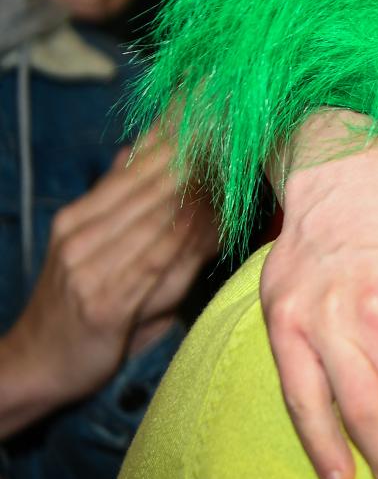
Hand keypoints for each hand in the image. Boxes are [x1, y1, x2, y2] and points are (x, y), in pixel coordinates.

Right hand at [0, 139, 215, 438]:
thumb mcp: (90, 248)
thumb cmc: (78, 304)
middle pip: (150, 188)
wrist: (37, 363)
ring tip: (239, 166)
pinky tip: (222, 221)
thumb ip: (115, 202)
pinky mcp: (108, 303)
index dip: (175, 141)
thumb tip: (135, 150)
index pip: (133, 169)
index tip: (211, 115)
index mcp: (77, 218)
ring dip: (204, 192)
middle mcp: (80, 236)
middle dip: (198, 158)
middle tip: (237, 131)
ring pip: (161, 220)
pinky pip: (161, 262)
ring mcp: (91, 268)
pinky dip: (194, 239)